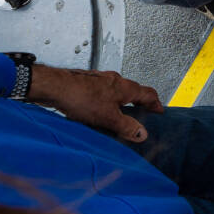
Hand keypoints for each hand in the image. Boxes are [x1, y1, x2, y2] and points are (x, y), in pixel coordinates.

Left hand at [26, 65, 162, 143]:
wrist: (55, 86)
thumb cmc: (81, 98)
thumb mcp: (108, 118)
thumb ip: (127, 127)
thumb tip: (143, 134)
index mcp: (125, 87)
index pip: (148, 93)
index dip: (155, 103)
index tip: (159, 111)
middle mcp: (114, 80)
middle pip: (132, 91)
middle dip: (138, 102)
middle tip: (140, 114)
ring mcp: (99, 79)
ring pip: (116, 91)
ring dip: (120, 102)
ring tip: (117, 115)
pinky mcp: (86, 82)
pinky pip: (101, 92)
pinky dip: (105, 101)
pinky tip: (96, 111)